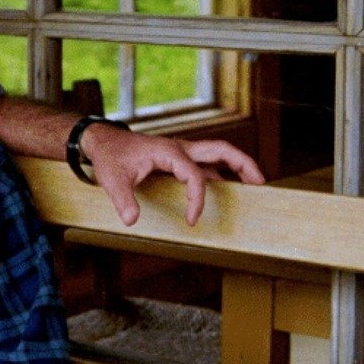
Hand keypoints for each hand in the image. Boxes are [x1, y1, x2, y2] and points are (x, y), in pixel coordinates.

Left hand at [84, 125, 264, 226]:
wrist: (103, 142)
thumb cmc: (110, 156)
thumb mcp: (112, 179)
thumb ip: (123, 200)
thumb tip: (131, 220)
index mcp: (169, 151)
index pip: (195, 176)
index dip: (197, 200)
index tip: (192, 221)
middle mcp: (181, 148)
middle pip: (222, 150)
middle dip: (244, 164)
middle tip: (260, 183)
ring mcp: (182, 152)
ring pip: (218, 154)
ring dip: (238, 167)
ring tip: (255, 185)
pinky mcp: (179, 159)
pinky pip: (206, 165)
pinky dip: (221, 174)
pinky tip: (228, 189)